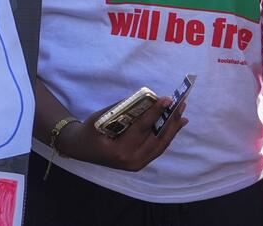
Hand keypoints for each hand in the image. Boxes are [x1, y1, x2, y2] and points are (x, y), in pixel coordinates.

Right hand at [57, 96, 187, 171]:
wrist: (80, 149)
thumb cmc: (88, 131)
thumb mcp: (100, 117)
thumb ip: (122, 109)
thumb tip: (146, 99)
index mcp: (120, 150)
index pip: (143, 128)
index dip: (156, 112)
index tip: (168, 98)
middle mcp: (132, 160)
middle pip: (157, 138)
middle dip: (171, 120)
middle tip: (181, 103)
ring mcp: (138, 164)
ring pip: (161, 145)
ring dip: (172, 128)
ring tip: (182, 114)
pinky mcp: (140, 163)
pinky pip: (157, 148)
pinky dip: (166, 136)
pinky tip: (174, 126)